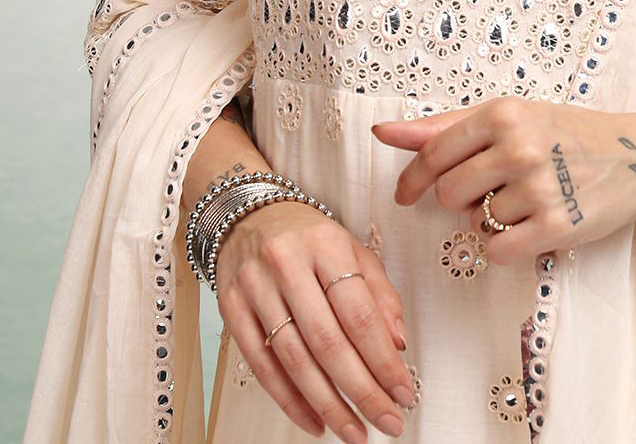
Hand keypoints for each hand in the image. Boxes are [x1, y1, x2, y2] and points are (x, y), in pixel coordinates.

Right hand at [214, 200, 415, 440]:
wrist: (248, 214)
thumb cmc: (308, 237)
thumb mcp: (351, 249)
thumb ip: (379, 293)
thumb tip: (398, 344)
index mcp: (326, 244)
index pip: (359, 313)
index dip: (383, 359)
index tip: (404, 392)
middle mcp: (287, 264)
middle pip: (328, 341)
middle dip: (362, 391)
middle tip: (387, 422)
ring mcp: (255, 287)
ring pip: (294, 359)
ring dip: (328, 405)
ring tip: (354, 432)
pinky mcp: (231, 309)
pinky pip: (262, 366)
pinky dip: (289, 401)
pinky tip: (314, 422)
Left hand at [371, 98, 635, 265]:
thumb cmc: (563, 132)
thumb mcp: (508, 116)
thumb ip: (444, 127)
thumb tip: (383, 132)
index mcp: (502, 113)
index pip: (434, 153)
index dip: (412, 179)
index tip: (404, 196)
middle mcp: (519, 147)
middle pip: (449, 193)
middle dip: (461, 199)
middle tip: (493, 189)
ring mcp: (539, 187)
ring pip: (476, 223)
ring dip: (490, 221)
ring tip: (525, 201)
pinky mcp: (557, 225)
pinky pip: (499, 251)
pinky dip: (506, 246)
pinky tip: (529, 226)